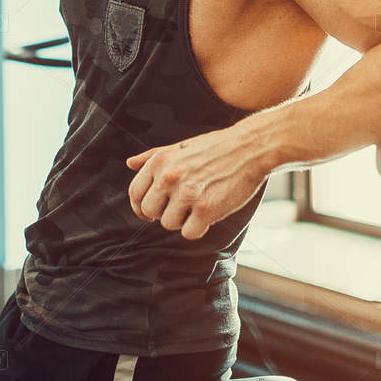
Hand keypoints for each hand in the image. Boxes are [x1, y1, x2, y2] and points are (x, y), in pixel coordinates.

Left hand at [126, 124, 272, 240]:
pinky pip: (188, 233)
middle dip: (162, 214)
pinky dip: (198, 228)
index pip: (135, 193)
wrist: (250, 148)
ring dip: (182, 221)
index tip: (150, 212)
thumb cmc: (215, 147)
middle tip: (179, 209)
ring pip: (169, 224)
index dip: (140, 206)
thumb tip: (129, 163)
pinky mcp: (206, 209)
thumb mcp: (179, 146)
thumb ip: (152, 156)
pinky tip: (208, 214)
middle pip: (149, 212)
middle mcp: (169, 177)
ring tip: (198, 206)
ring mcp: (187, 194)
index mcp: (159, 161)